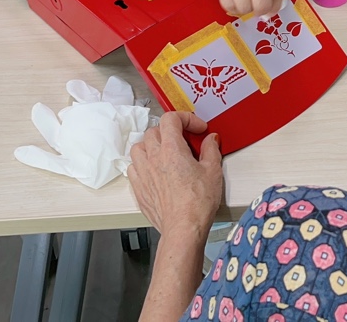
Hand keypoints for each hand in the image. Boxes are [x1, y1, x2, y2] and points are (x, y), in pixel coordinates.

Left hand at [126, 112, 223, 243]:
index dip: (185, 118)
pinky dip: (142, 164)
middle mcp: (153, 158)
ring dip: (151, 145)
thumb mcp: (213, 171)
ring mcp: (143, 173)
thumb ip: (211, 150)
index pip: (170, 119)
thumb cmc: (197, 203)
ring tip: (165, 152)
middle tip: (184, 140)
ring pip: (138, 147)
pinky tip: (154, 170)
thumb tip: (211, 140)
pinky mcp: (138, 188)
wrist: (183, 228)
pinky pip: (133, 167)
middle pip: (154, 131)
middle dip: (169, 131)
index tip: (197, 129)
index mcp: (171, 149)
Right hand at [185, 0, 297, 15]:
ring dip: (246, 10)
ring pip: (247, 6)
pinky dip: (231, 7)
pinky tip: (232, 2)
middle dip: (263, 11)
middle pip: (265, 2)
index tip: (272, 4)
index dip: (276, 2)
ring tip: (244, 4)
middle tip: (259, 10)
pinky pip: (228, 1)